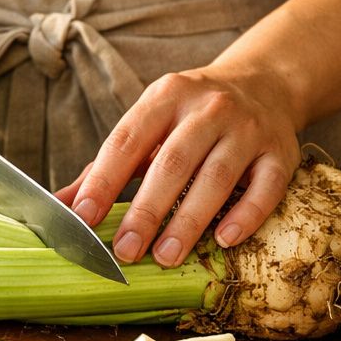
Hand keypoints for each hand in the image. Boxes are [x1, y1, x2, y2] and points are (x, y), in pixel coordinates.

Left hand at [57, 62, 301, 266]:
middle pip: (172, 162)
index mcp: (165, 97)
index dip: (103, 180)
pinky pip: (265, 187)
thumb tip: (60, 206)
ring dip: (189, 220)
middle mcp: (207, 108)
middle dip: (146, 210)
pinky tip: (224, 240)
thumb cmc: (191, 116)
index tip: (82, 218)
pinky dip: (246, 215)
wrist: (264, 84)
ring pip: (216, 176)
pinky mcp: (281, 152)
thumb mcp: (149, 126)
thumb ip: (107, 167)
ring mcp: (247, 129)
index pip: (127, 140)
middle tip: (124, 251)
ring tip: (166, 256)